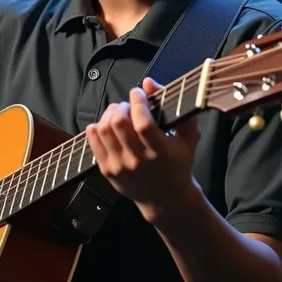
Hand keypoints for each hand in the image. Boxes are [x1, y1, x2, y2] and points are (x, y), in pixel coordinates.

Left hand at [86, 77, 200, 223]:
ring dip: (109, 114)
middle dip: (122, 106)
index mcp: (160, 152)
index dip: (137, 102)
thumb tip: (149, 82)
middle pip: (119, 123)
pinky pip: (93, 142)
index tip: (138, 93)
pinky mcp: (107, 171)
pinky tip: (106, 124)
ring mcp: (120, 167)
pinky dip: (96, 128)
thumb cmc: (179, 164)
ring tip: (118, 113)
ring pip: (103, 130)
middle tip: (128, 105)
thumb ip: (174, 106)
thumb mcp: (187, 136)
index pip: (142, 122)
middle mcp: (138, 161)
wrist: (166, 199)